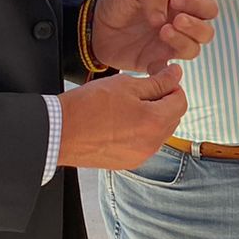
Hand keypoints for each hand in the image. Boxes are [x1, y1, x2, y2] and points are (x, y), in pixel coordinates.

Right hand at [55, 69, 187, 168]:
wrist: (58, 132)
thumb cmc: (87, 107)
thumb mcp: (126, 85)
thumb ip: (156, 82)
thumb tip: (176, 75)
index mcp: (154, 122)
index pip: (181, 101)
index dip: (172, 86)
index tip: (160, 78)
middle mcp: (151, 144)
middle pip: (173, 118)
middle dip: (164, 101)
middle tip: (144, 89)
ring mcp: (140, 156)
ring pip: (160, 132)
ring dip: (153, 116)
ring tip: (129, 105)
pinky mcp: (127, 162)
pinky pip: (145, 144)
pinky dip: (141, 131)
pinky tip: (122, 121)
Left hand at [92, 0, 217, 73]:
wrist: (94, 25)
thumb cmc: (119, 1)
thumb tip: (164, 18)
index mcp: (180, 5)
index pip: (207, 8)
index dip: (197, 5)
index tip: (175, 1)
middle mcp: (180, 26)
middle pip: (206, 32)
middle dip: (195, 27)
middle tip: (174, 20)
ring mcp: (169, 45)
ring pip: (194, 50)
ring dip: (183, 42)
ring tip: (162, 31)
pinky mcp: (156, 62)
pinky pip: (170, 73)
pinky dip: (166, 69)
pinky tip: (152, 61)